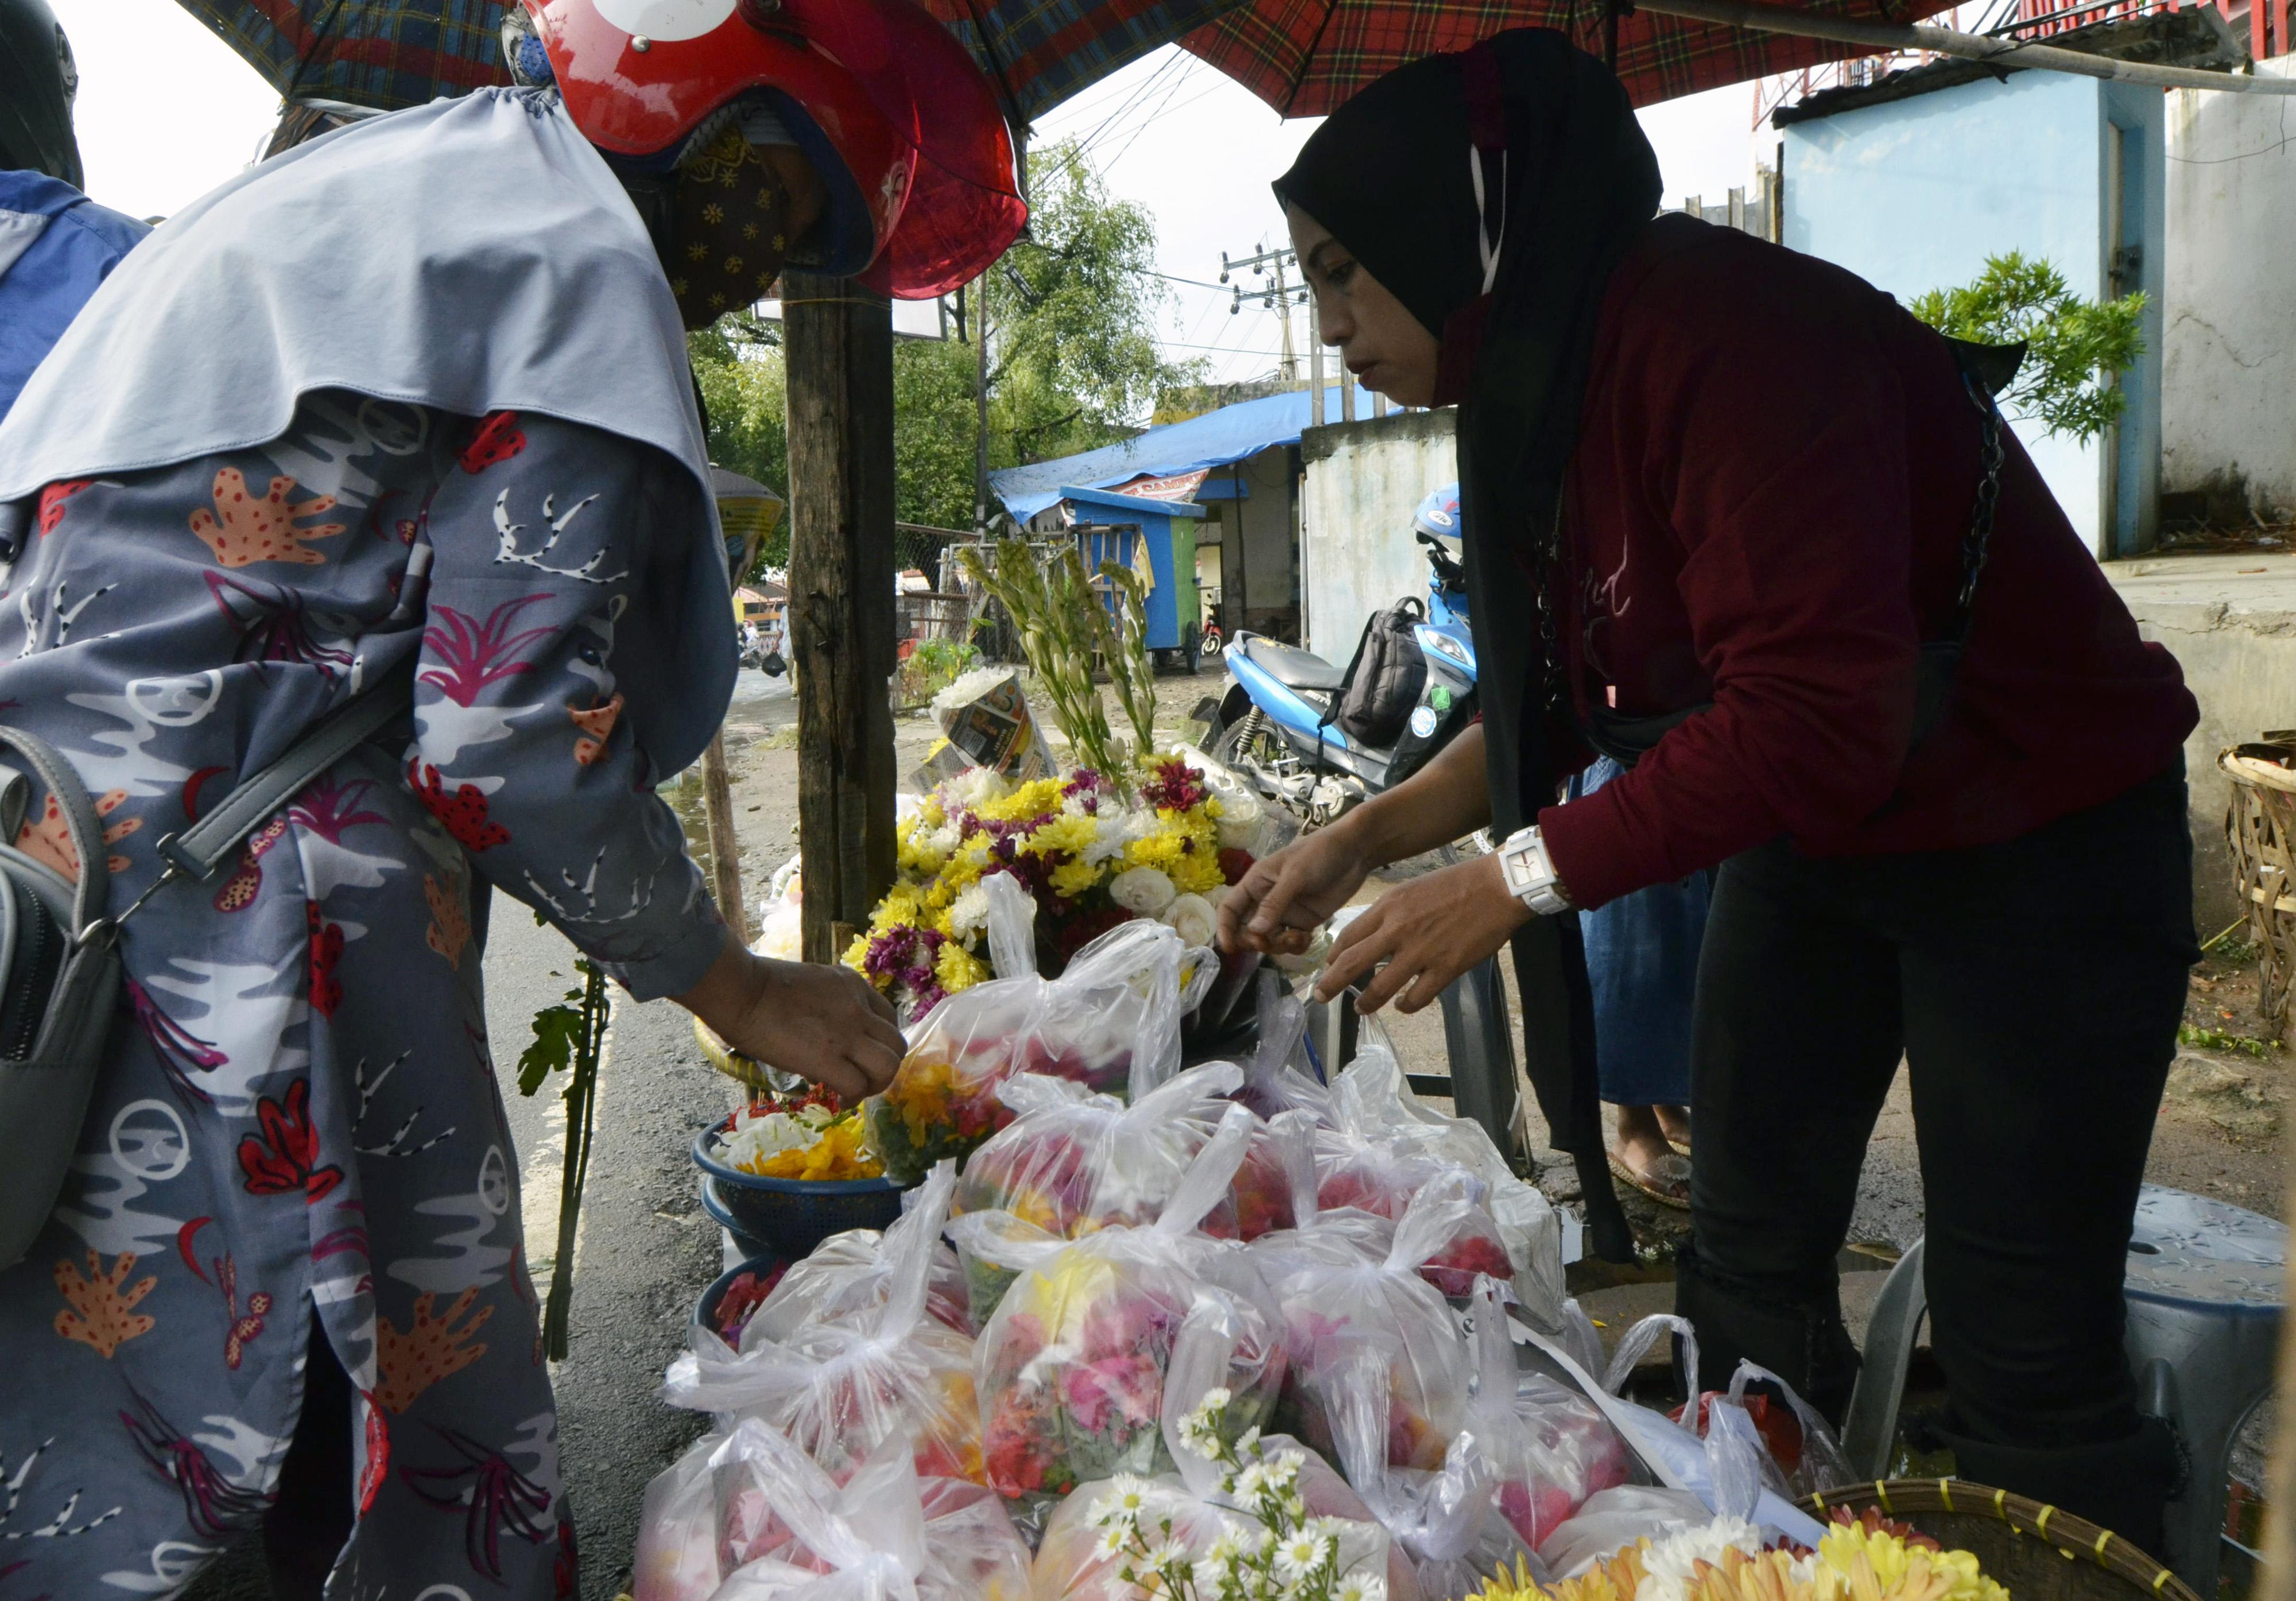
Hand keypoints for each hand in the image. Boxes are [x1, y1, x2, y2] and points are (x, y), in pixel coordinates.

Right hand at [677, 935, 905, 1100]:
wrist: (742, 991)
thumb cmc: (762, 986)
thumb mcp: (813, 986)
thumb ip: (830, 1009)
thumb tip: (825, 1047)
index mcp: (854, 986)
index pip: (889, 1018)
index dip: (880, 1042)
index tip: (863, 1054)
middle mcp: (859, 1008)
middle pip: (897, 1045)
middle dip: (885, 1066)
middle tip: (864, 1078)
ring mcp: (847, 1033)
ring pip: (889, 1066)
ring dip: (876, 1085)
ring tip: (856, 1092)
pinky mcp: (828, 1058)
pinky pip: (858, 1086)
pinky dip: (853, 1098)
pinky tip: (839, 1100)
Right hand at [1219, 822, 1375, 956]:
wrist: (1355, 852)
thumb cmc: (1319, 853)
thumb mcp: (1295, 875)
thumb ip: (1274, 904)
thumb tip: (1253, 931)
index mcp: (1256, 883)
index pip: (1230, 909)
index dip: (1225, 929)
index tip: (1230, 949)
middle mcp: (1266, 900)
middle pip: (1247, 930)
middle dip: (1255, 941)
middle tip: (1268, 942)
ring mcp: (1286, 912)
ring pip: (1270, 940)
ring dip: (1278, 946)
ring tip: (1297, 937)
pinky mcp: (1304, 921)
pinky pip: (1291, 942)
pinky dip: (1296, 946)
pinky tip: (1307, 938)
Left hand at [1314, 853, 1531, 1015]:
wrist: (1496, 887)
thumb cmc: (1456, 885)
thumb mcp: (1412, 889)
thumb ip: (1390, 914)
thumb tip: (1373, 936)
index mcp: (1389, 907)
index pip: (1348, 936)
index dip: (1333, 955)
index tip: (1328, 966)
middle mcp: (1397, 930)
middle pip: (1351, 964)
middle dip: (1330, 984)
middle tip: (1320, 996)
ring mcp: (1421, 952)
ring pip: (1380, 988)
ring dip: (1366, 1002)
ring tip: (1360, 1007)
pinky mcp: (1445, 969)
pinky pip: (1416, 998)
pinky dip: (1405, 1006)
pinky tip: (1403, 1006)